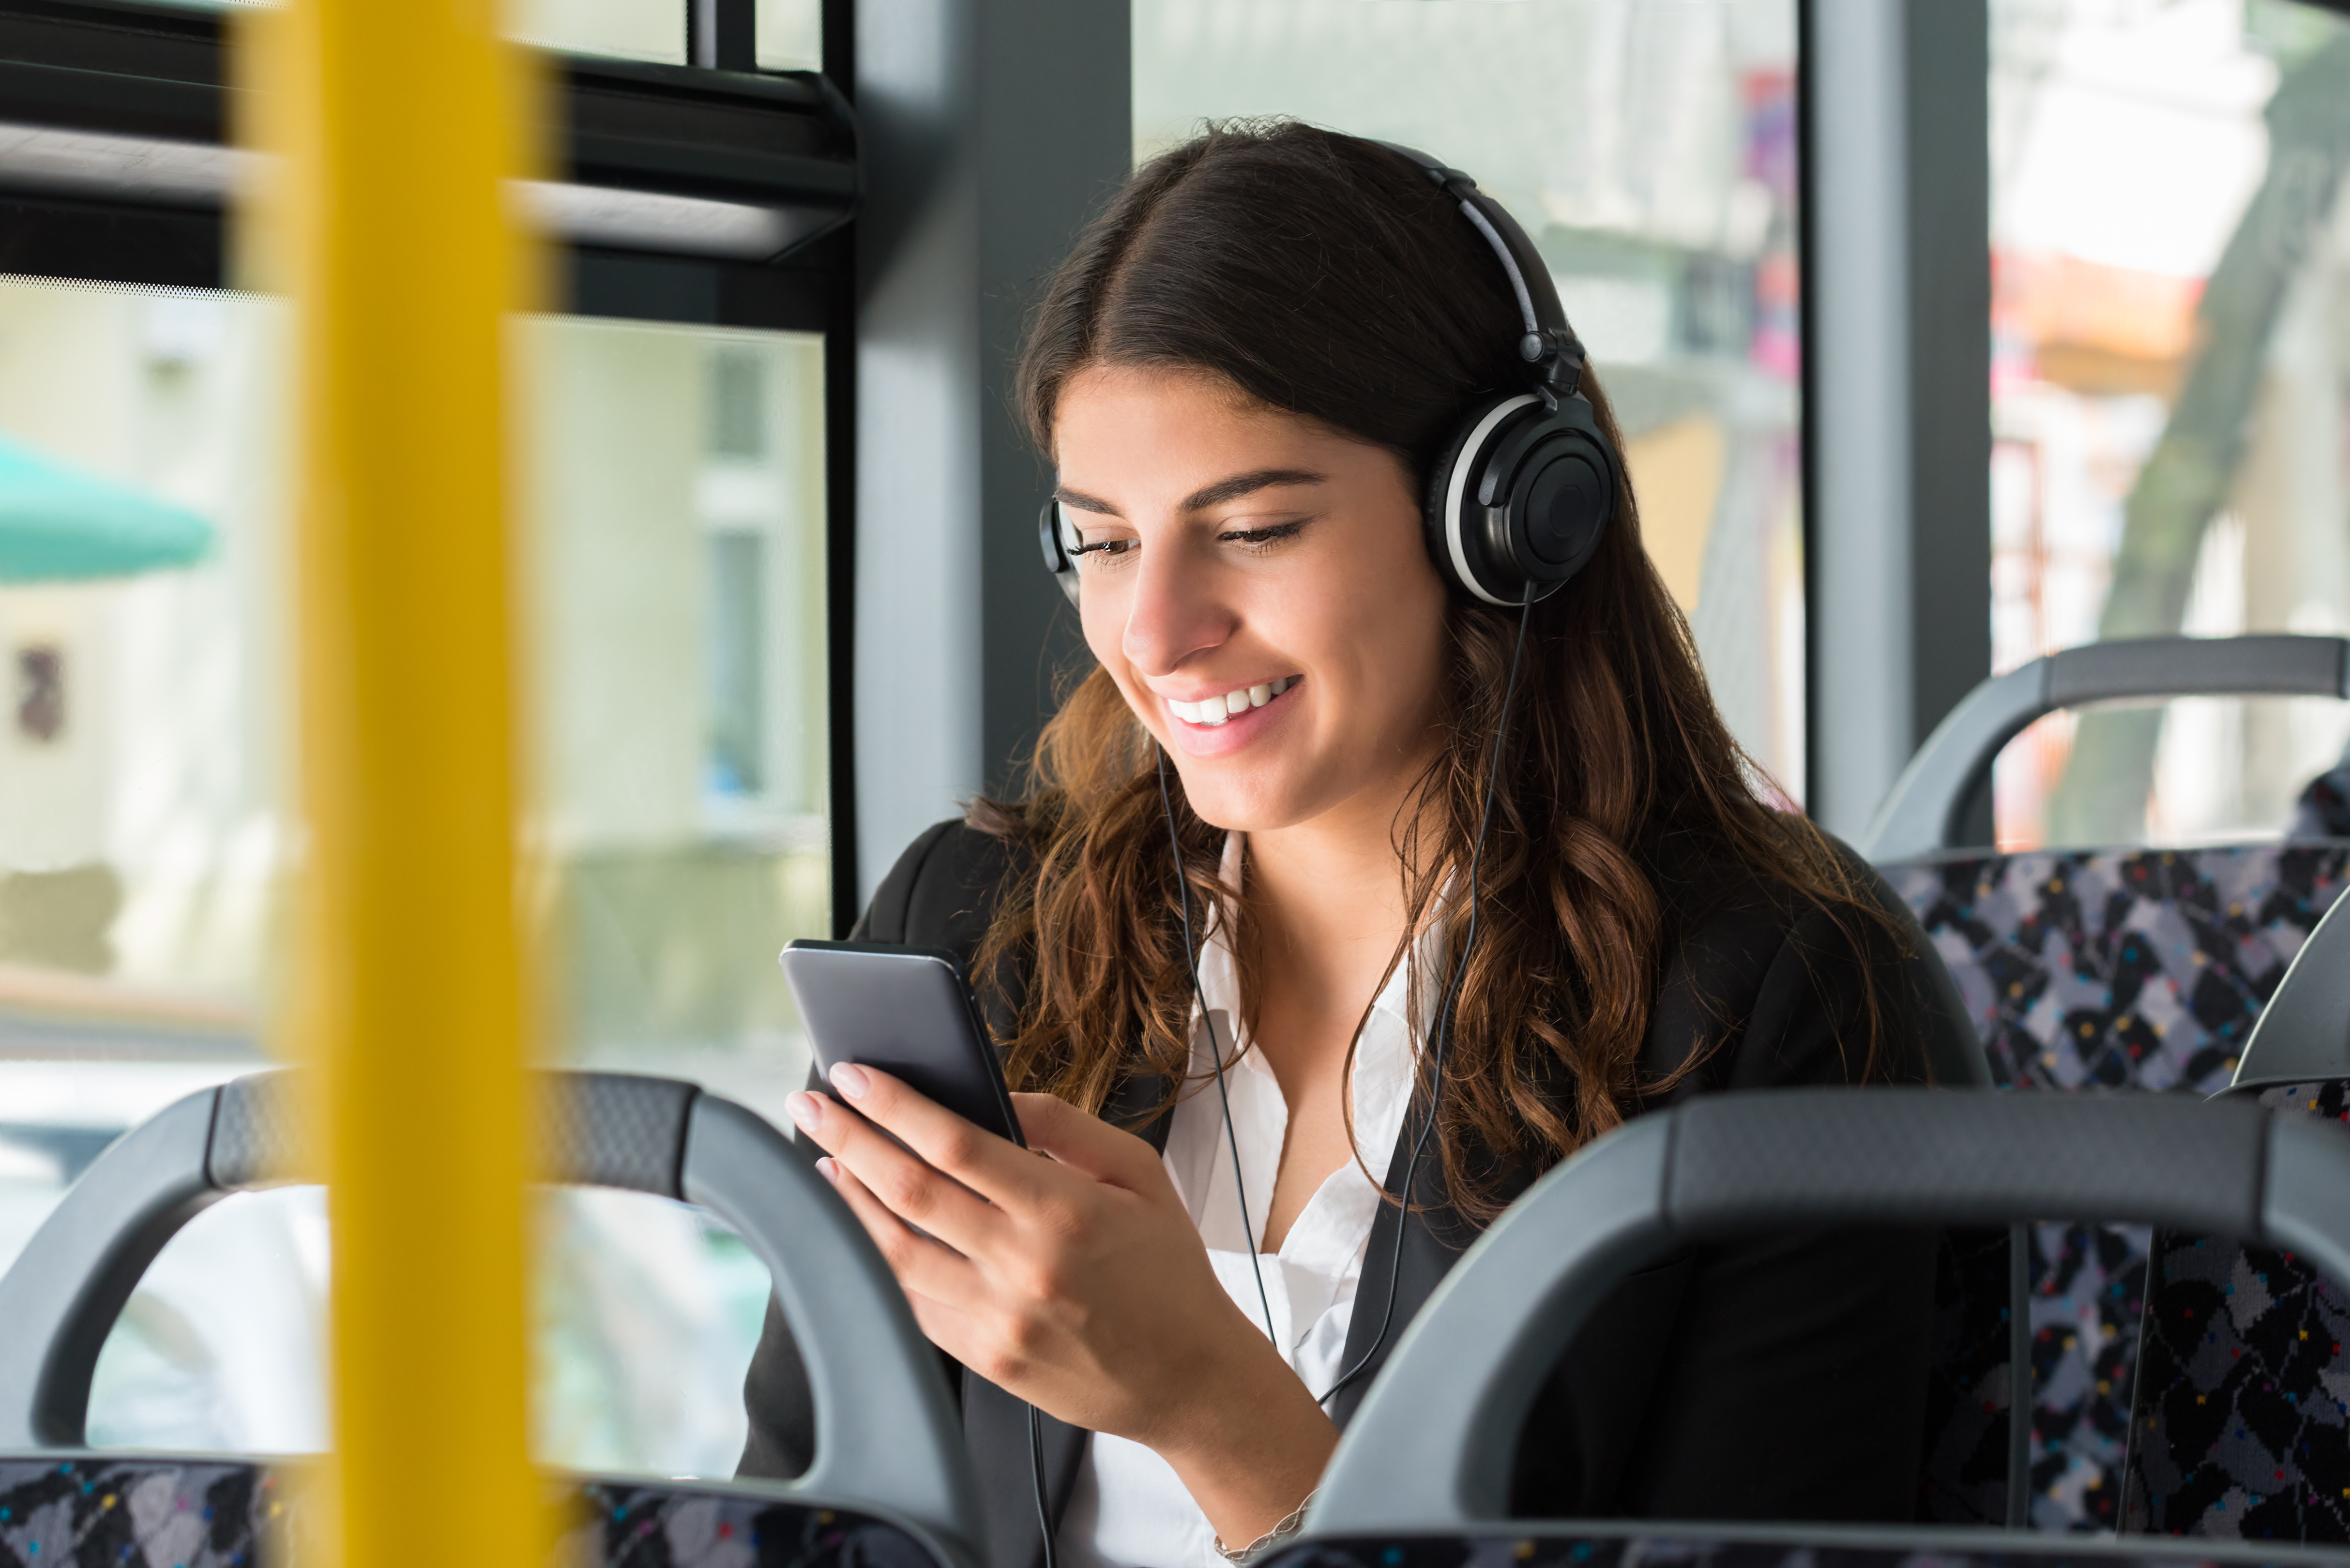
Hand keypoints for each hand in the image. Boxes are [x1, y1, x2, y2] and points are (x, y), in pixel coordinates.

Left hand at [785, 1064, 1334, 1546]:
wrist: (1189, 1377)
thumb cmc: (1168, 1270)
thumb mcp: (1140, 1173)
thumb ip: (1065, 1125)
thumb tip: (993, 1095)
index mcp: (1065, 1210)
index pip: (955, 1143)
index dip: (895, 1104)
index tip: (855, 1074)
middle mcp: (1024, 1266)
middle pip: (908, 1191)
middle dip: (848, 1138)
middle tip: (811, 1104)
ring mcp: (997, 1318)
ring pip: (894, 1250)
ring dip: (849, 1198)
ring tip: (825, 1159)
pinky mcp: (983, 1358)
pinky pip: (911, 1300)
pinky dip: (877, 1257)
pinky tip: (862, 1224)